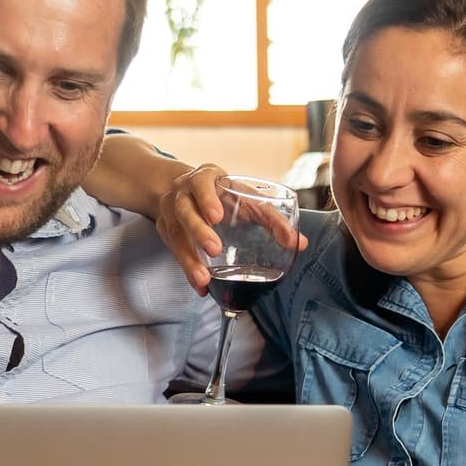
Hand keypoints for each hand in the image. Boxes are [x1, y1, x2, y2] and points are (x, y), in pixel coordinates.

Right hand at [156, 165, 307, 294]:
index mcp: (204, 178)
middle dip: (198, 230)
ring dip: (188, 258)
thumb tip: (300, 244)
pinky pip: (173, 252)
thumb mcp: (248, 199)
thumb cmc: (226, 196)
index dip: (207, 198)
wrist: (189, 192)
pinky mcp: (165, 231)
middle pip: (185, 210)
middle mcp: (182, 193)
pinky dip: (186, 270)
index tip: (216, 216)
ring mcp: (170, 212)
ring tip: (203, 279)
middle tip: (214, 249)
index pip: (201, 183)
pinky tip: (200, 287)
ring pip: (174, 234)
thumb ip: (273, 219)